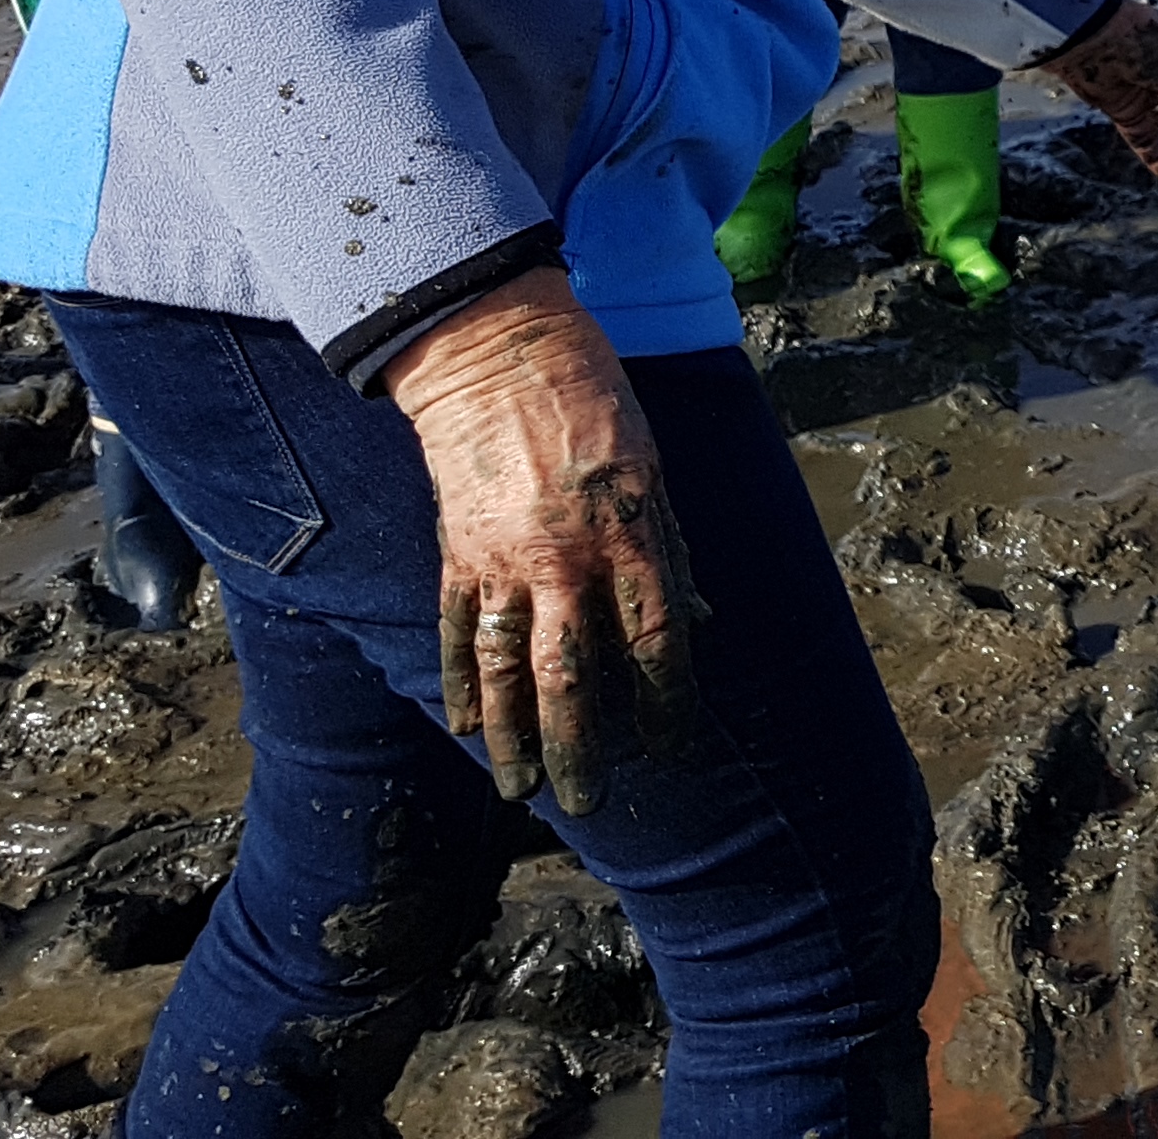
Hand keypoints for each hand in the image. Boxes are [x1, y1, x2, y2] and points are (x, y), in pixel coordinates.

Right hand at [386, 267, 701, 815]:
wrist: (501, 356)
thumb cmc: (596, 405)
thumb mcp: (655, 472)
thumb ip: (672, 553)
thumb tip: (701, 620)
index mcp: (629, 536)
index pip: (655, 642)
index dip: (666, 702)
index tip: (673, 747)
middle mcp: (566, 560)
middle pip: (574, 676)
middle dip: (583, 746)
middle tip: (590, 801)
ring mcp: (504, 562)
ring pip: (507, 671)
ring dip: (513, 737)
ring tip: (520, 790)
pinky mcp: (457, 555)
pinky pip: (455, 636)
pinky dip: (461, 686)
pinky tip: (467, 727)